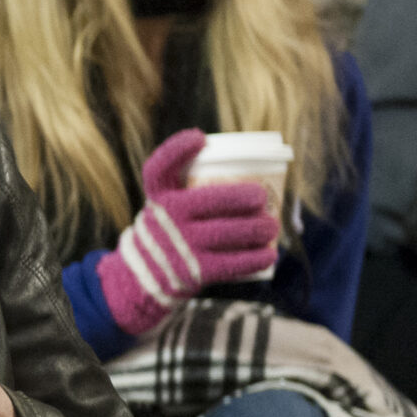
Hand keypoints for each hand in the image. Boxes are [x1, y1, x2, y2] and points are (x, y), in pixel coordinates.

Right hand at [94, 128, 280, 337]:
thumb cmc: (170, 230)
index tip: (199, 138)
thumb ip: (190, 186)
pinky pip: (232, 263)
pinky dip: (256, 258)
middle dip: (243, 196)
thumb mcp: (166, 205)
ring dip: (258, 229)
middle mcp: (166, 219)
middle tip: (262, 197)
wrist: (145, 277)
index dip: (177, 149)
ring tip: (272, 227)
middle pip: (209, 200)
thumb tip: (251, 169)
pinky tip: (269, 254)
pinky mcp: (195, 272)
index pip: (159, 168)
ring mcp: (180, 246)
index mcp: (159, 197)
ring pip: (228, 232)